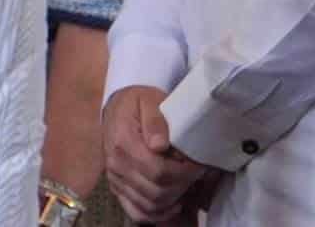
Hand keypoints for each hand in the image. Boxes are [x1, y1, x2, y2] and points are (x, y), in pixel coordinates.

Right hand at [103, 84, 207, 222]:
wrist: (116, 107)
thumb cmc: (137, 102)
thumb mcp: (148, 100)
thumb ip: (155, 120)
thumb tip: (160, 145)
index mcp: (124, 142)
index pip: (159, 171)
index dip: (185, 172)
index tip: (198, 163)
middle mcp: (116, 164)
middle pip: (157, 192)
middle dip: (183, 185)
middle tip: (196, 172)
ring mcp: (115, 178)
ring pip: (149, 205)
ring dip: (174, 199)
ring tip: (185, 183)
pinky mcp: (117, 187)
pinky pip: (137, 212)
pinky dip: (156, 215)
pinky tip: (172, 203)